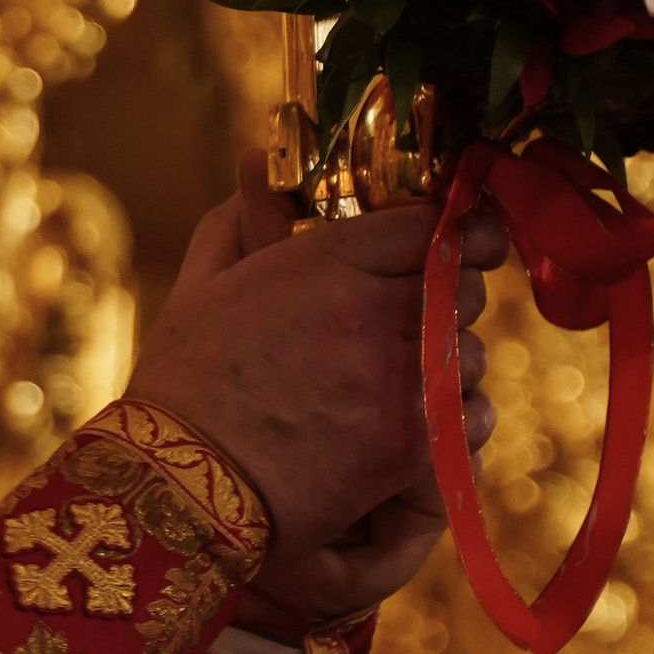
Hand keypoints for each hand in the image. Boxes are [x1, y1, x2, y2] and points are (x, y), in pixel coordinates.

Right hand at [126, 153, 505, 633]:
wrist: (177, 492)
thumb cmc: (180, 390)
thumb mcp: (198, 288)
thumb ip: (239, 219)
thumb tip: (257, 160)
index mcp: (323, 263)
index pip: (424, 225)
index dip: (459, 230)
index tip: (477, 237)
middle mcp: (371, 312)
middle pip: (458, 286)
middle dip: (448, 299)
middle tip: (426, 319)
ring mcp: (397, 379)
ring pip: (470, 352)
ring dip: (451, 363)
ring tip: (413, 380)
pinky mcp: (411, 444)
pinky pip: (473, 414)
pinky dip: (460, 418)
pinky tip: (425, 424)